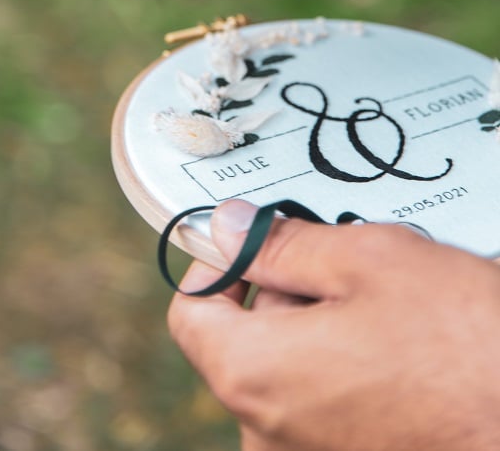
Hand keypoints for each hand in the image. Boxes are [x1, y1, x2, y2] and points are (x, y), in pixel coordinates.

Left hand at [168, 199, 499, 450]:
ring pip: (288, 371)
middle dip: (288, 295)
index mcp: (255, 375)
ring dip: (325, 332)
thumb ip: (281, 244)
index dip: (220, 266)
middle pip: (244, 340)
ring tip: (388, 318)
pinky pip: (320, 406)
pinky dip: (345, 372)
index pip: (190, 311)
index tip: (260, 247)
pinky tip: (399, 357)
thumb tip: (227, 227)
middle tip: (352, 274)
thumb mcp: (366, 260)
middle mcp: (266, 434)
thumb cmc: (466, 346)